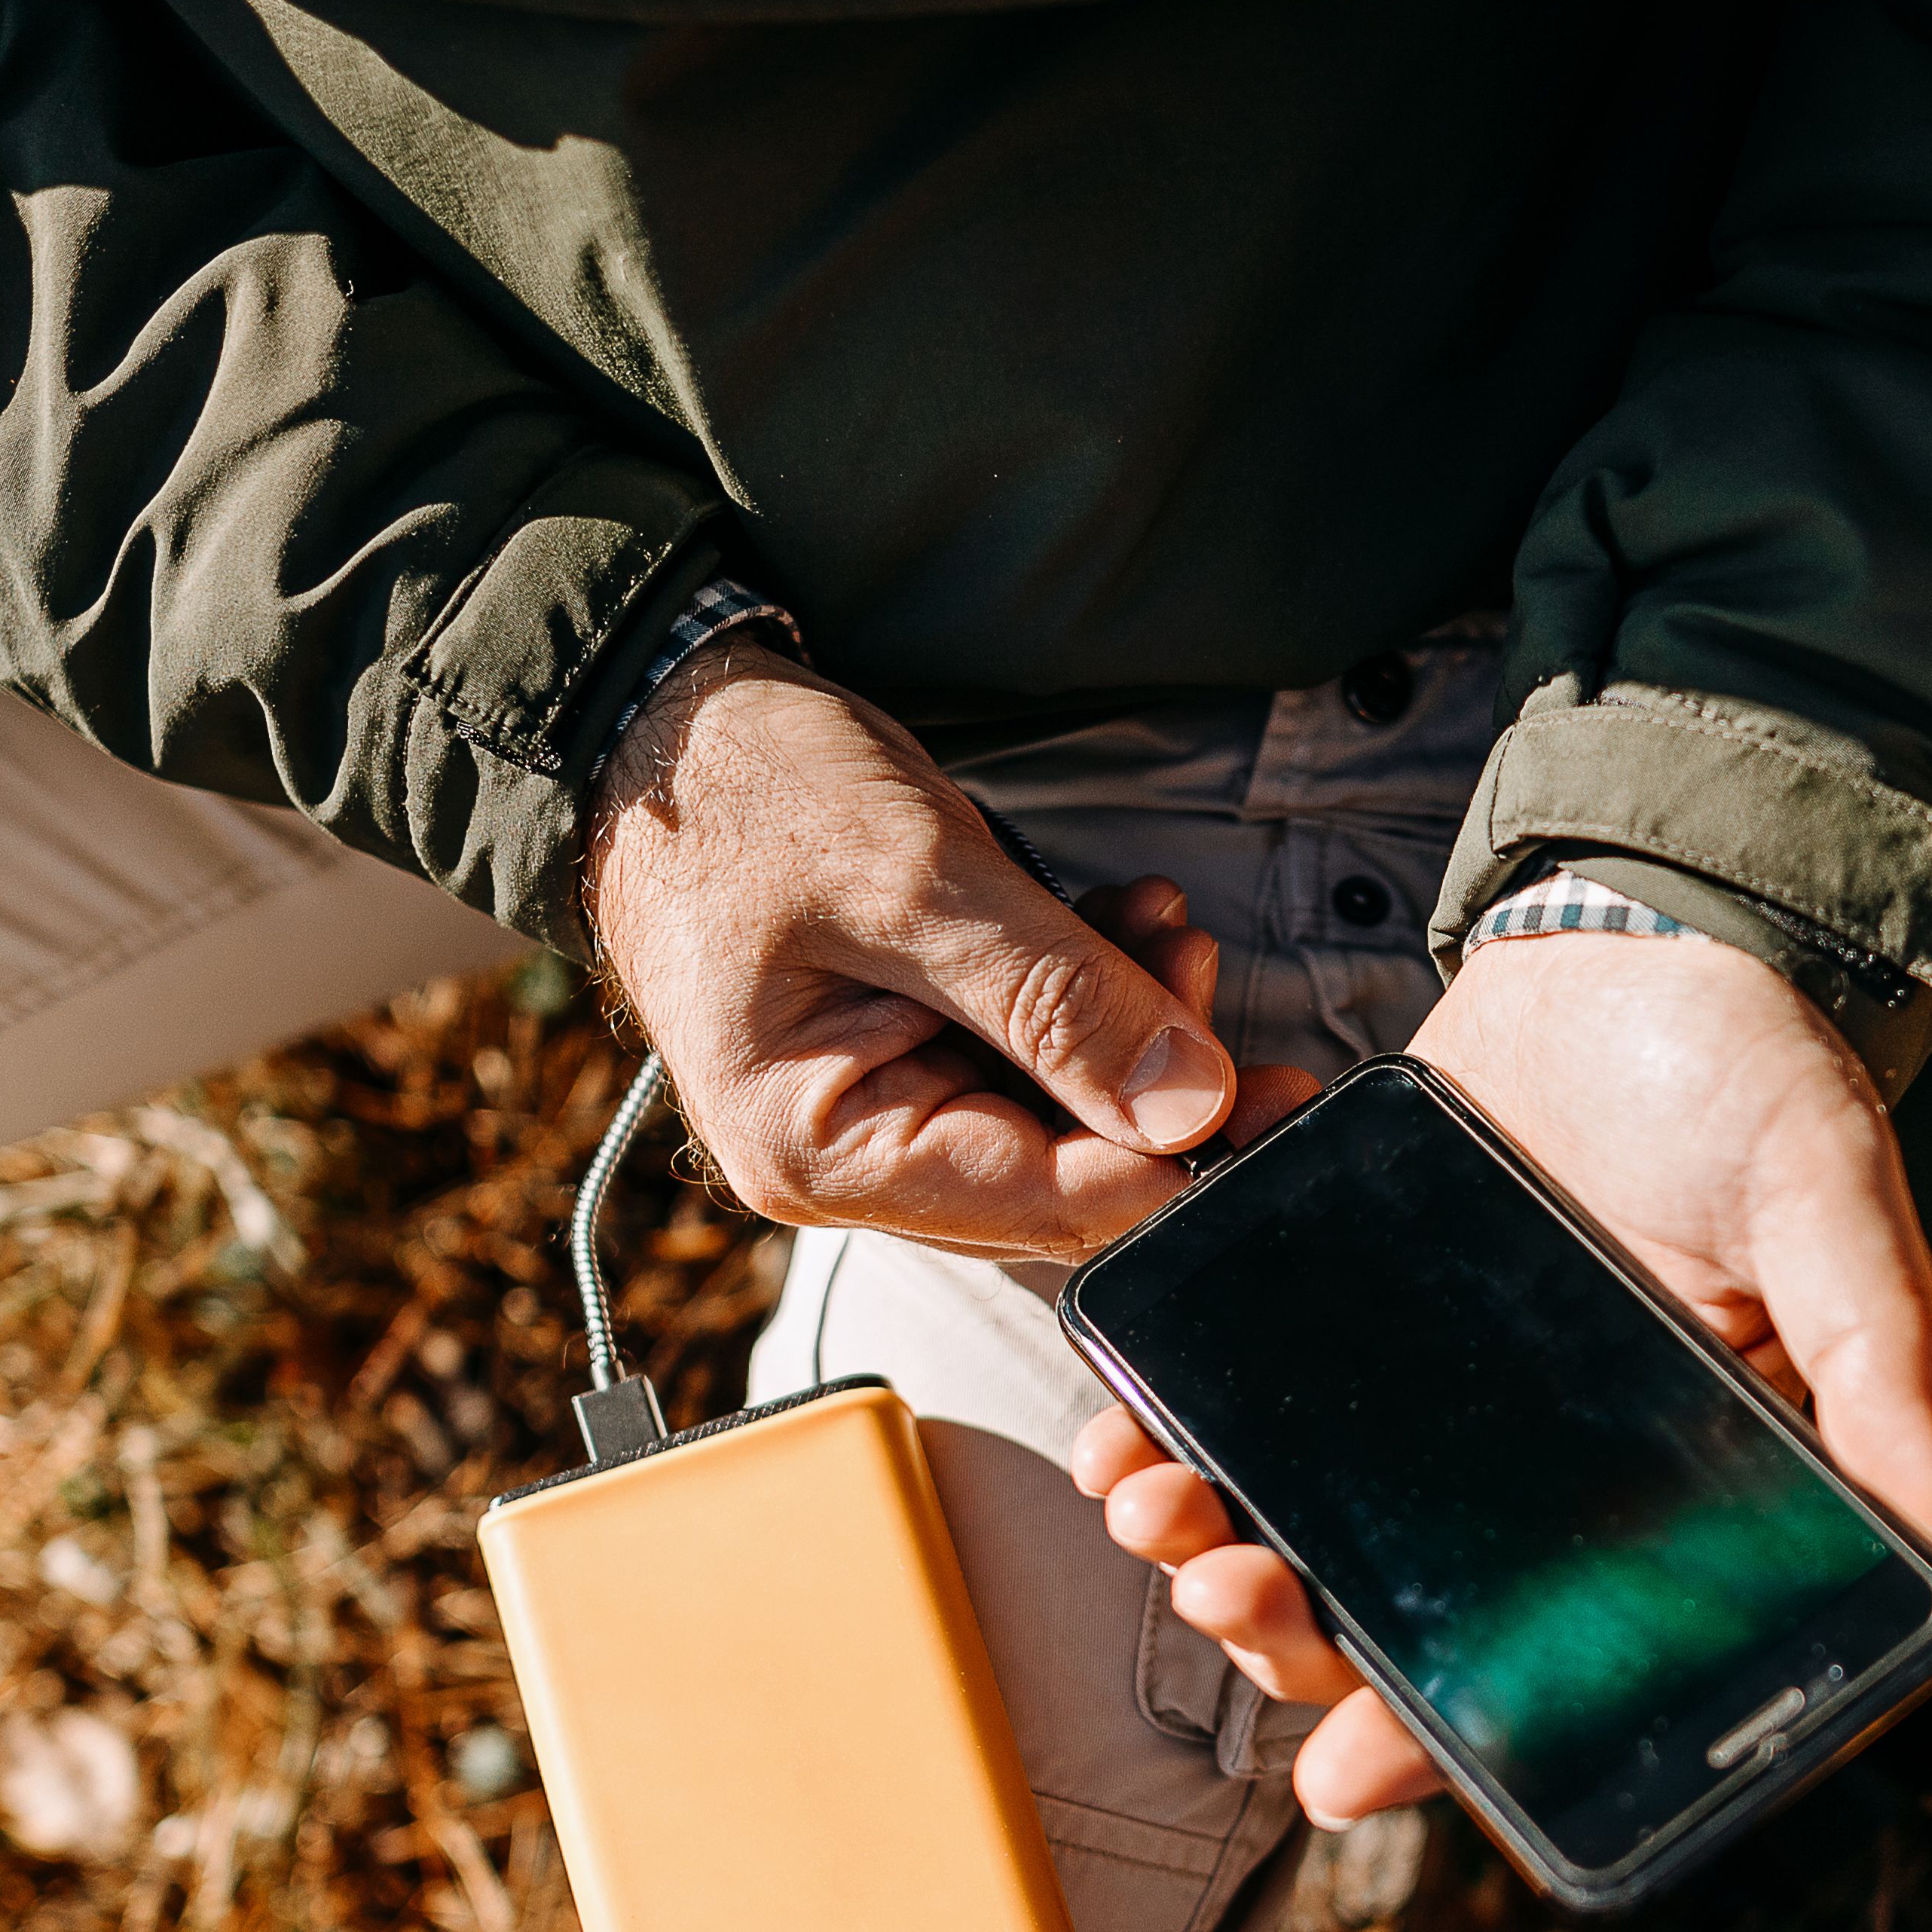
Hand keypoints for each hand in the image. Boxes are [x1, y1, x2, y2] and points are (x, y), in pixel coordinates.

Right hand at [583, 637, 1318, 1259]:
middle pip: (1063, 1174)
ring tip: (1161, 923)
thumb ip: (1056, 999)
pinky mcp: (903, 1059)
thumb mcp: (916, 879)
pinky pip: (1026, 1061)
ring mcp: (874, 1113)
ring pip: (1057, 1115)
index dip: (1180, 1159)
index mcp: (822, 1151)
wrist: (657, 727)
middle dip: (1156, 1082)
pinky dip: (1087, 998)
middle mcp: (846, 1163)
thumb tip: (1190, 1107)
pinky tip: (1122, 921)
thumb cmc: (743, 793)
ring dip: (1129, 1026)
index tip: (1274, 1094)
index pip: (1048, 1204)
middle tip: (1204, 965)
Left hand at [1070, 925, 1931, 1826]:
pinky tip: (1120, 1438)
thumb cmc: (1757, 1076)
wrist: (1632, 935)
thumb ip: (1880, 1360)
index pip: (1557, 1672)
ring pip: (1302, 1535)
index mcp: (1666, 1497)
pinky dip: (1166, 1437)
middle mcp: (1537, 1483)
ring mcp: (1425, 1408)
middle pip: (1397, 1626)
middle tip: (1230, 1596)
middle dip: (1292, 1642)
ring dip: (1214, 1553)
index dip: (1452, 1749)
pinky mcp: (1336, 1323)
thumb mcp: (1830, 1205)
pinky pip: (1239, 1414)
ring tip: (1156, 1517)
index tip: (1345, 1779)